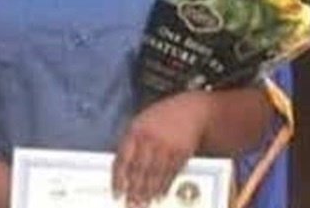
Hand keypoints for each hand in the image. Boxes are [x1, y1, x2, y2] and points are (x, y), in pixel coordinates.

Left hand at [111, 91, 213, 207]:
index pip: (123, 158)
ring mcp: (167, 146)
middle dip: (134, 190)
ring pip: (155, 175)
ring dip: (148, 192)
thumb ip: (131, 142)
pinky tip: (159, 195)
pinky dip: (164, 186)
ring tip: (143, 204)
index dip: (119, 178)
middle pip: (139, 170)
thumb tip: (122, 168)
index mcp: (136, 130)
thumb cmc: (162, 117)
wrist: (193, 111)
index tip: (117, 192)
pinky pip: (170, 174)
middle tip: (130, 204)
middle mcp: (150, 139)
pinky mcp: (181, 153)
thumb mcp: (141, 122)